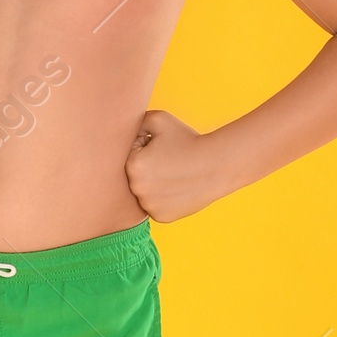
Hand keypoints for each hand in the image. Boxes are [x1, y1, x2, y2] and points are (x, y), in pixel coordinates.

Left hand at [125, 107, 217, 222]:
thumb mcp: (159, 119)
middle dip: (149, 166)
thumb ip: (135, 120)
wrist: (216, 165)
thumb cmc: (188, 140)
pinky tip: (177, 189)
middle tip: (171, 161)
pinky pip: (154, 206)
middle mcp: (137, 189)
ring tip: (174, 175)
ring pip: (144, 191)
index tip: (164, 147)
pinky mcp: (161, 217)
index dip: (148, 146)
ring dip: (153, 184)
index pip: (131, 153)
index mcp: (132, 165)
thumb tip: (120, 126)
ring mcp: (148, 206)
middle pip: (136, 174)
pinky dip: (163, 199)